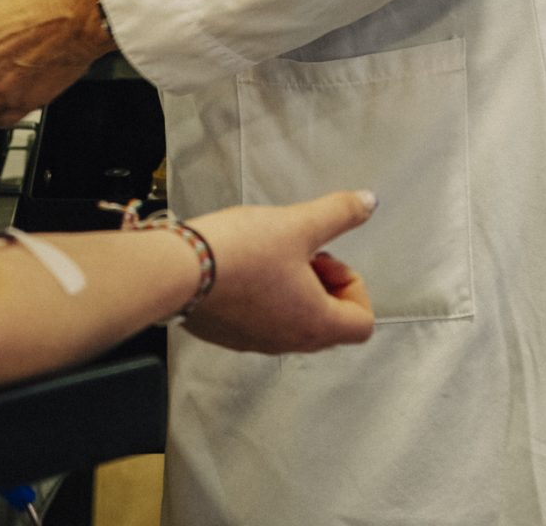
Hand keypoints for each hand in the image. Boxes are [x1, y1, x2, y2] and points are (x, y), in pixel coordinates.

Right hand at [184, 190, 375, 354]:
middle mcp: (288, 341)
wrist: (178, 270)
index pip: (362, 322)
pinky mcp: (228, 334)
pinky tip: (243, 265)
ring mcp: (256, 342)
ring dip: (292, 288)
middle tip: (299, 252)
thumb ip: (338, 213)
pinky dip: (262, 295)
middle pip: (329, 322)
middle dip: (321, 283)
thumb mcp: (298, 224)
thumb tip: (367, 203)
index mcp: (315, 323)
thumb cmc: (238, 254)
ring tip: (269, 253)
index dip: (352, 284)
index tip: (326, 259)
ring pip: (293, 320)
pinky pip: (260, 320)